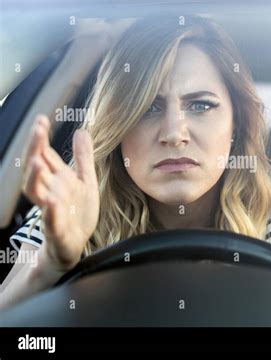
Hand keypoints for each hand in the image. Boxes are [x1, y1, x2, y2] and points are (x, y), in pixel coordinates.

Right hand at [22, 115, 98, 270]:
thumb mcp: (86, 181)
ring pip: (36, 193)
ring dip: (35, 177)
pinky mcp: (56, 230)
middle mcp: (50, 191)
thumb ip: (83, 158)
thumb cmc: (77, 212)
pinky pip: (50, 220)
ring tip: (37, 161)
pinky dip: (50, 212)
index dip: (41, 138)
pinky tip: (52, 202)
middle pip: (36, 168)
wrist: (75, 244)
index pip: (44, 155)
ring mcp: (50, 210)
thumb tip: (81, 131)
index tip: (42, 119)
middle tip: (37, 130)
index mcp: (57, 179)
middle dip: (34, 149)